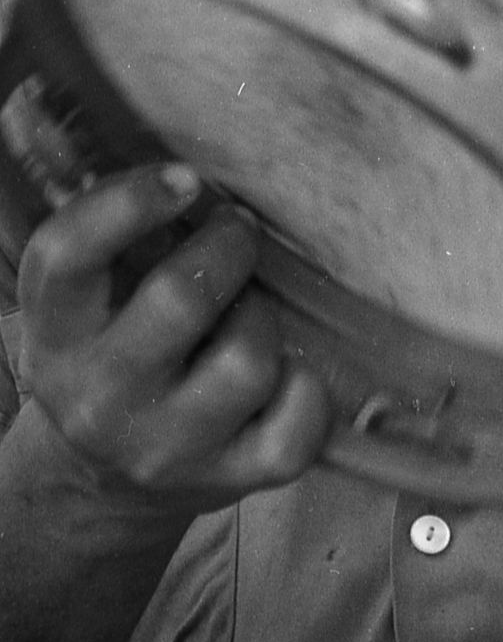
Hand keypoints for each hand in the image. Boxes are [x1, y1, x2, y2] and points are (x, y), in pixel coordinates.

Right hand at [16, 164, 329, 510]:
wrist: (101, 480)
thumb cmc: (112, 351)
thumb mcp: (86, 300)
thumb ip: (118, 234)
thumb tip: (191, 160)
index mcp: (56, 334)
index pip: (67, 255)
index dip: (129, 202)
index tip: (186, 178)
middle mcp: (100, 396)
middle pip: (181, 297)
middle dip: (228, 246)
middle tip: (238, 233)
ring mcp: (166, 447)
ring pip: (248, 357)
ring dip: (264, 317)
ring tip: (249, 312)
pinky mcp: (228, 481)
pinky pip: (298, 424)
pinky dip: (308, 388)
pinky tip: (286, 373)